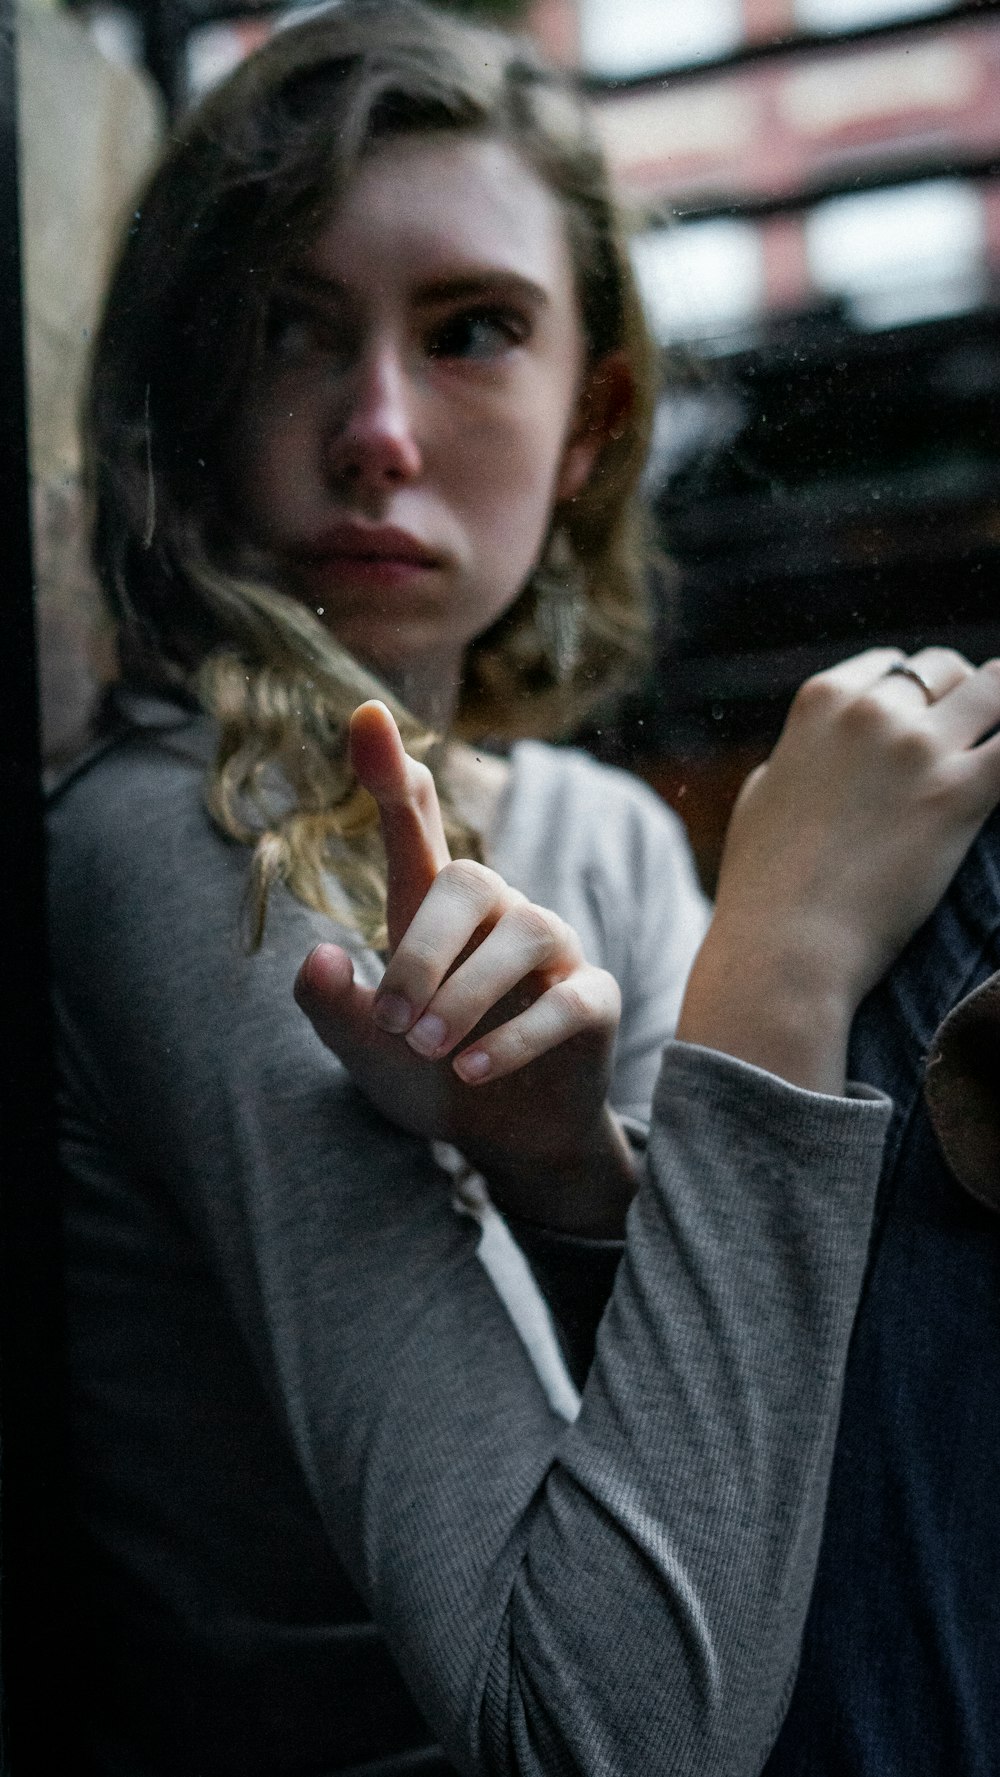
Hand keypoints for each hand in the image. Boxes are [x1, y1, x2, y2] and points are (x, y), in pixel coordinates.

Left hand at [294, 701, 636, 1233]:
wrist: (502, 1139)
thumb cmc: (428, 1074)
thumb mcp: (364, 1049)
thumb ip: (332, 1006)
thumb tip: (317, 956)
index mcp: (432, 909)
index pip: (416, 822)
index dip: (390, 769)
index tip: (363, 716)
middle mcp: (496, 914)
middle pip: (469, 879)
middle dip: (421, 950)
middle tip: (394, 1022)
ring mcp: (552, 952)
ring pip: (524, 931)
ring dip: (467, 992)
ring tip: (430, 1048)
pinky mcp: (593, 1000)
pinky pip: (565, 1000)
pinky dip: (513, 1037)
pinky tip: (471, 1071)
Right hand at [678, 648, 999, 1093]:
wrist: (784, 949)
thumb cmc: (764, 886)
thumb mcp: (761, 797)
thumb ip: (796, 758)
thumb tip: (813, 755)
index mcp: (821, 702)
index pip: (891, 664)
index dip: (915, 694)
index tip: (927, 723)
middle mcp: (872, 712)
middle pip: (945, 671)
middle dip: (962, 702)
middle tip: (966, 748)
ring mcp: (918, 749)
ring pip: (996, 689)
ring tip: (987, 762)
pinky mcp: (959, 795)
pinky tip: (999, 783)